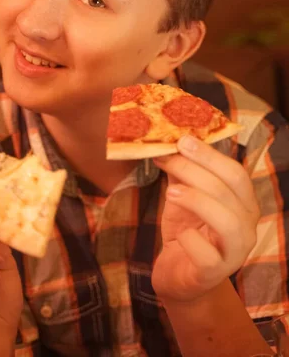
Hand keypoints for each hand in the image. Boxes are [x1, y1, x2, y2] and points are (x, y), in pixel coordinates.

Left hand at [151, 135, 259, 302]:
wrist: (178, 276)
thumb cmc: (186, 231)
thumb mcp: (183, 196)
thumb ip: (182, 172)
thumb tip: (169, 141)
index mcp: (242, 204)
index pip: (235, 173)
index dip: (209, 154)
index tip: (182, 139)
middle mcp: (246, 227)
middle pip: (230, 191)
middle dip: (197, 169)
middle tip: (169, 157)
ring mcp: (234, 252)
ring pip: (227, 221)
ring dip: (197, 200)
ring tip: (171, 191)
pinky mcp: (214, 273)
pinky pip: (208, 255)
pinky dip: (192, 239)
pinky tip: (180, 234)